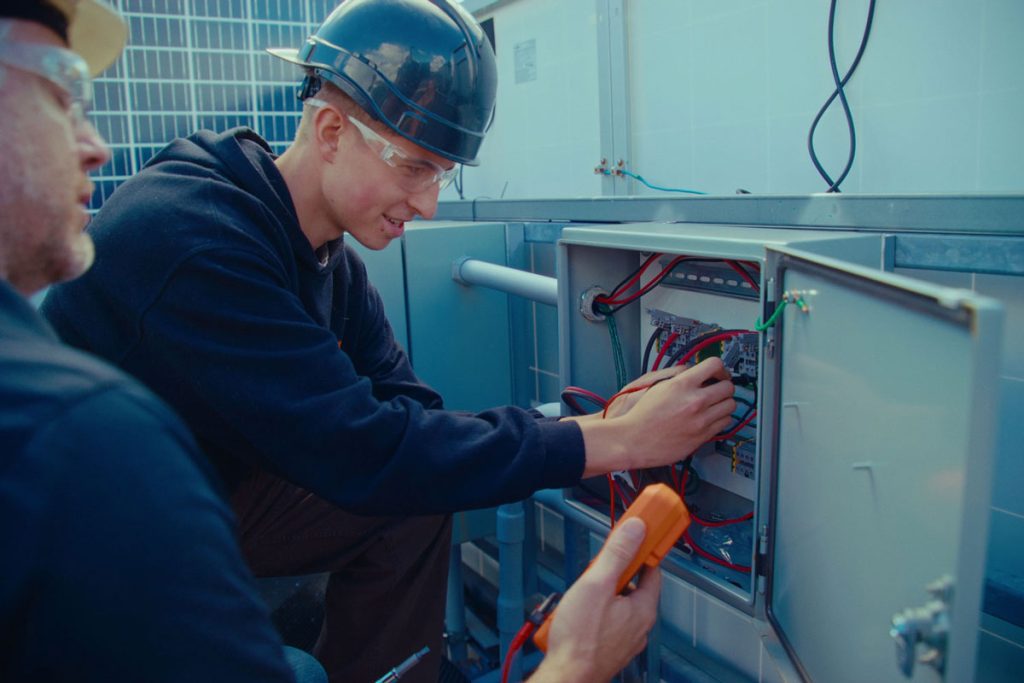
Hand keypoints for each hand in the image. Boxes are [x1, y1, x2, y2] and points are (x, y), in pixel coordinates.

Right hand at [529, 518, 659, 682]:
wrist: (565, 676)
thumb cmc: (580, 639)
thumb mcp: (596, 584)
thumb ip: (617, 554)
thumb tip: (636, 530)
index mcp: (643, 608)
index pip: (652, 569)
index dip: (642, 550)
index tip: (634, 537)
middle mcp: (638, 626)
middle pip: (630, 586)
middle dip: (611, 575)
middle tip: (594, 572)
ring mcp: (624, 639)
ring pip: (615, 604)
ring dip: (599, 595)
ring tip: (579, 597)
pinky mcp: (608, 648)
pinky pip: (604, 621)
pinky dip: (592, 613)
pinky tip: (576, 615)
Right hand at [579, 357, 735, 475]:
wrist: (633, 440)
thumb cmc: (640, 415)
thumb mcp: (655, 385)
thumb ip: (678, 375)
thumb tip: (694, 370)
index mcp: (682, 385)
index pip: (715, 365)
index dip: (720, 367)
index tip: (718, 372)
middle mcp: (694, 402)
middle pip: (728, 387)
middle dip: (724, 386)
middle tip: (717, 388)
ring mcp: (700, 420)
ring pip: (730, 406)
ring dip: (724, 403)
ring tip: (714, 404)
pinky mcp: (702, 436)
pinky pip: (724, 423)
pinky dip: (720, 419)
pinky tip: (709, 418)